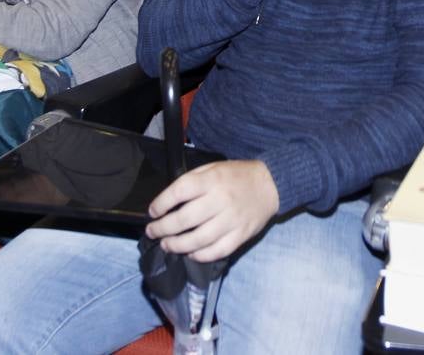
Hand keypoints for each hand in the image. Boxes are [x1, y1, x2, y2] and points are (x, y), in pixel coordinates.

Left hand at [146, 160, 279, 261]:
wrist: (271, 185)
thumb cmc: (236, 176)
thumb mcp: (213, 168)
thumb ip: (192, 181)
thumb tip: (168, 201)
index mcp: (212, 180)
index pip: (180, 191)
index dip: (161, 203)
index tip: (153, 211)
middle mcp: (220, 200)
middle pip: (184, 220)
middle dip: (163, 228)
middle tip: (153, 232)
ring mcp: (231, 220)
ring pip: (198, 240)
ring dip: (177, 245)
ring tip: (167, 245)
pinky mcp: (240, 235)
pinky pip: (217, 251)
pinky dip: (200, 255)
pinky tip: (190, 252)